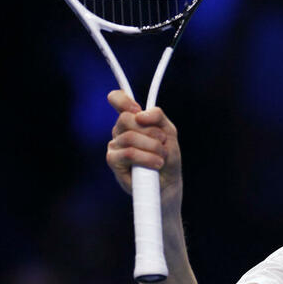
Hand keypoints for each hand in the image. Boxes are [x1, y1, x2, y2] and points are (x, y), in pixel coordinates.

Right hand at [106, 90, 182, 211]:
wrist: (167, 183)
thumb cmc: (167, 157)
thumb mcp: (169, 133)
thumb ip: (158, 118)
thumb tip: (140, 114)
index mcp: (133, 120)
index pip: (118, 100)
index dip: (122, 100)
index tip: (136, 108)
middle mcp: (120, 131)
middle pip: (127, 118)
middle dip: (151, 131)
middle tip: (162, 143)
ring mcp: (114, 145)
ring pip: (130, 137)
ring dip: (153, 147)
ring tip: (161, 158)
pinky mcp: (113, 160)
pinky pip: (128, 153)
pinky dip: (146, 158)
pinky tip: (156, 164)